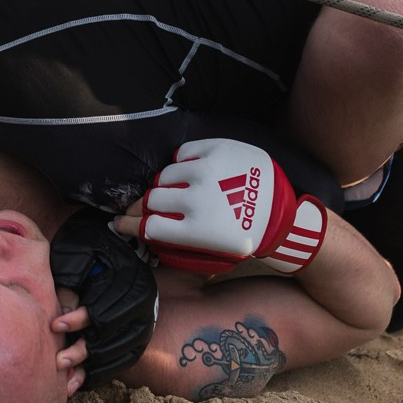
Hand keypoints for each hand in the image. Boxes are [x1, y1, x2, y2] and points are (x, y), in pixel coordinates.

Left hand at [49, 209, 157, 389]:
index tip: (55, 326)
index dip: (80, 321)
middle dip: (83, 350)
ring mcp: (146, 322)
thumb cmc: (88, 245)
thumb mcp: (76, 251)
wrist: (110, 243)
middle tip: (57, 361)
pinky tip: (81, 380)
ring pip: (120, 354)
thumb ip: (70, 279)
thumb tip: (64, 313)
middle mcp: (145, 303)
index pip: (106, 309)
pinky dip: (103, 372)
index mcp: (131, 279)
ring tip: (66, 380)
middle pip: (113, 335)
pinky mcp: (139, 336)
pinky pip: (124, 361)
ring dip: (92, 368)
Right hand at [135, 138, 326, 274]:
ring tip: (173, 191)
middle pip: (151, 200)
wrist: (284, 215)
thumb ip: (178, 242)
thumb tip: (143, 229)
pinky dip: (181, 164)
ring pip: (164, 176)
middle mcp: (197, 199)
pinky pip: (182, 154)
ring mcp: (206, 171)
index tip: (119, 223)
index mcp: (195, 230)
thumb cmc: (244, 237)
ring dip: (165, 186)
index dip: (128, 225)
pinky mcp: (217, 150)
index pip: (147, 225)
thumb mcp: (212, 252)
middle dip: (141, 206)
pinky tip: (188, 173)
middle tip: (140, 208)